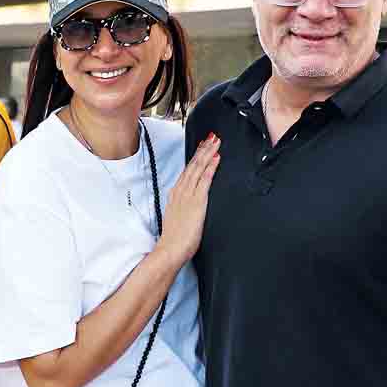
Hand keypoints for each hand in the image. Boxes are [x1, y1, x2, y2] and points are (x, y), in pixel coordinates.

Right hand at [155, 132, 220, 266]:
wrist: (171, 248)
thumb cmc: (175, 238)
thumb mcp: (177, 217)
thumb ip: (183, 208)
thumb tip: (188, 206)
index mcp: (176, 194)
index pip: (187, 171)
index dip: (196, 157)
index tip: (203, 147)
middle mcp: (180, 191)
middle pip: (193, 165)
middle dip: (203, 150)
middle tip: (212, 137)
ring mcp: (188, 195)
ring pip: (198, 168)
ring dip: (208, 154)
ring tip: (215, 142)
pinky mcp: (196, 201)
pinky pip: (205, 180)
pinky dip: (210, 168)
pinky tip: (216, 159)